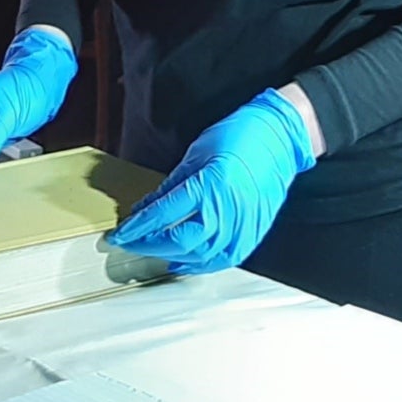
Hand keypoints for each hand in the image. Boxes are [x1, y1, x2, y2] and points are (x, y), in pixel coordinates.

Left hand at [107, 89, 315, 273]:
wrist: (280, 137)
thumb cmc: (240, 136)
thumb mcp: (197, 154)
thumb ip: (172, 186)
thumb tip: (146, 207)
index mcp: (210, 184)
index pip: (165, 214)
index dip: (139, 228)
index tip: (121, 235)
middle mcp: (228, 208)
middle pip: (181, 241)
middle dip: (151, 245)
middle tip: (132, 243)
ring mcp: (244, 223)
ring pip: (203, 255)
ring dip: (174, 257)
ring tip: (155, 253)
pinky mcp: (254, 231)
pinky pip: (226, 258)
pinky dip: (204, 264)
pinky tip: (188, 262)